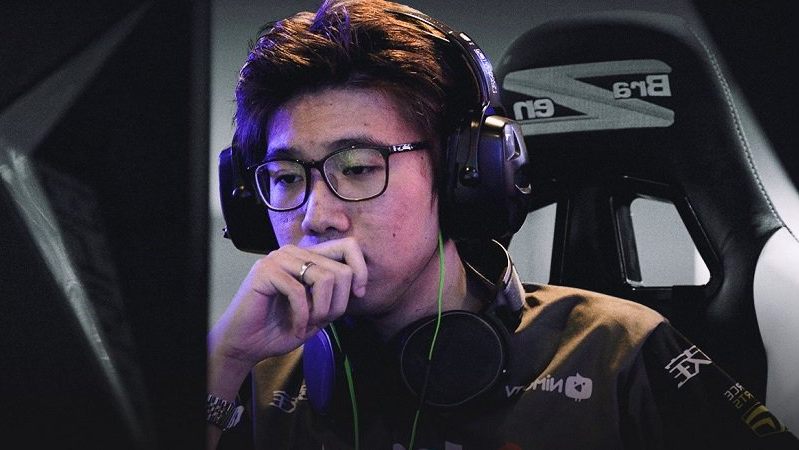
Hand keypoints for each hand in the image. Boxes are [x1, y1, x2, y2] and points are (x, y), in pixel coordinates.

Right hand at [208, 237, 367, 379]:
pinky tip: (296, 328)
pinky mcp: (265, 271)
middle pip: (341, 270)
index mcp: (308, 256)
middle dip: (338, 304)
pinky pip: (299, 291)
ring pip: (324, 278)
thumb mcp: (318, 311)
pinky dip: (302, 316)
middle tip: (322, 321)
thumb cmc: (280, 328)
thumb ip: (336, 294)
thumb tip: (359, 284)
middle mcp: (295, 252)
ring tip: (308, 324)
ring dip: (321, 310)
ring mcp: (279, 258)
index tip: (358, 295)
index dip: (360, 271)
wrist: (246, 344)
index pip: (348, 246)